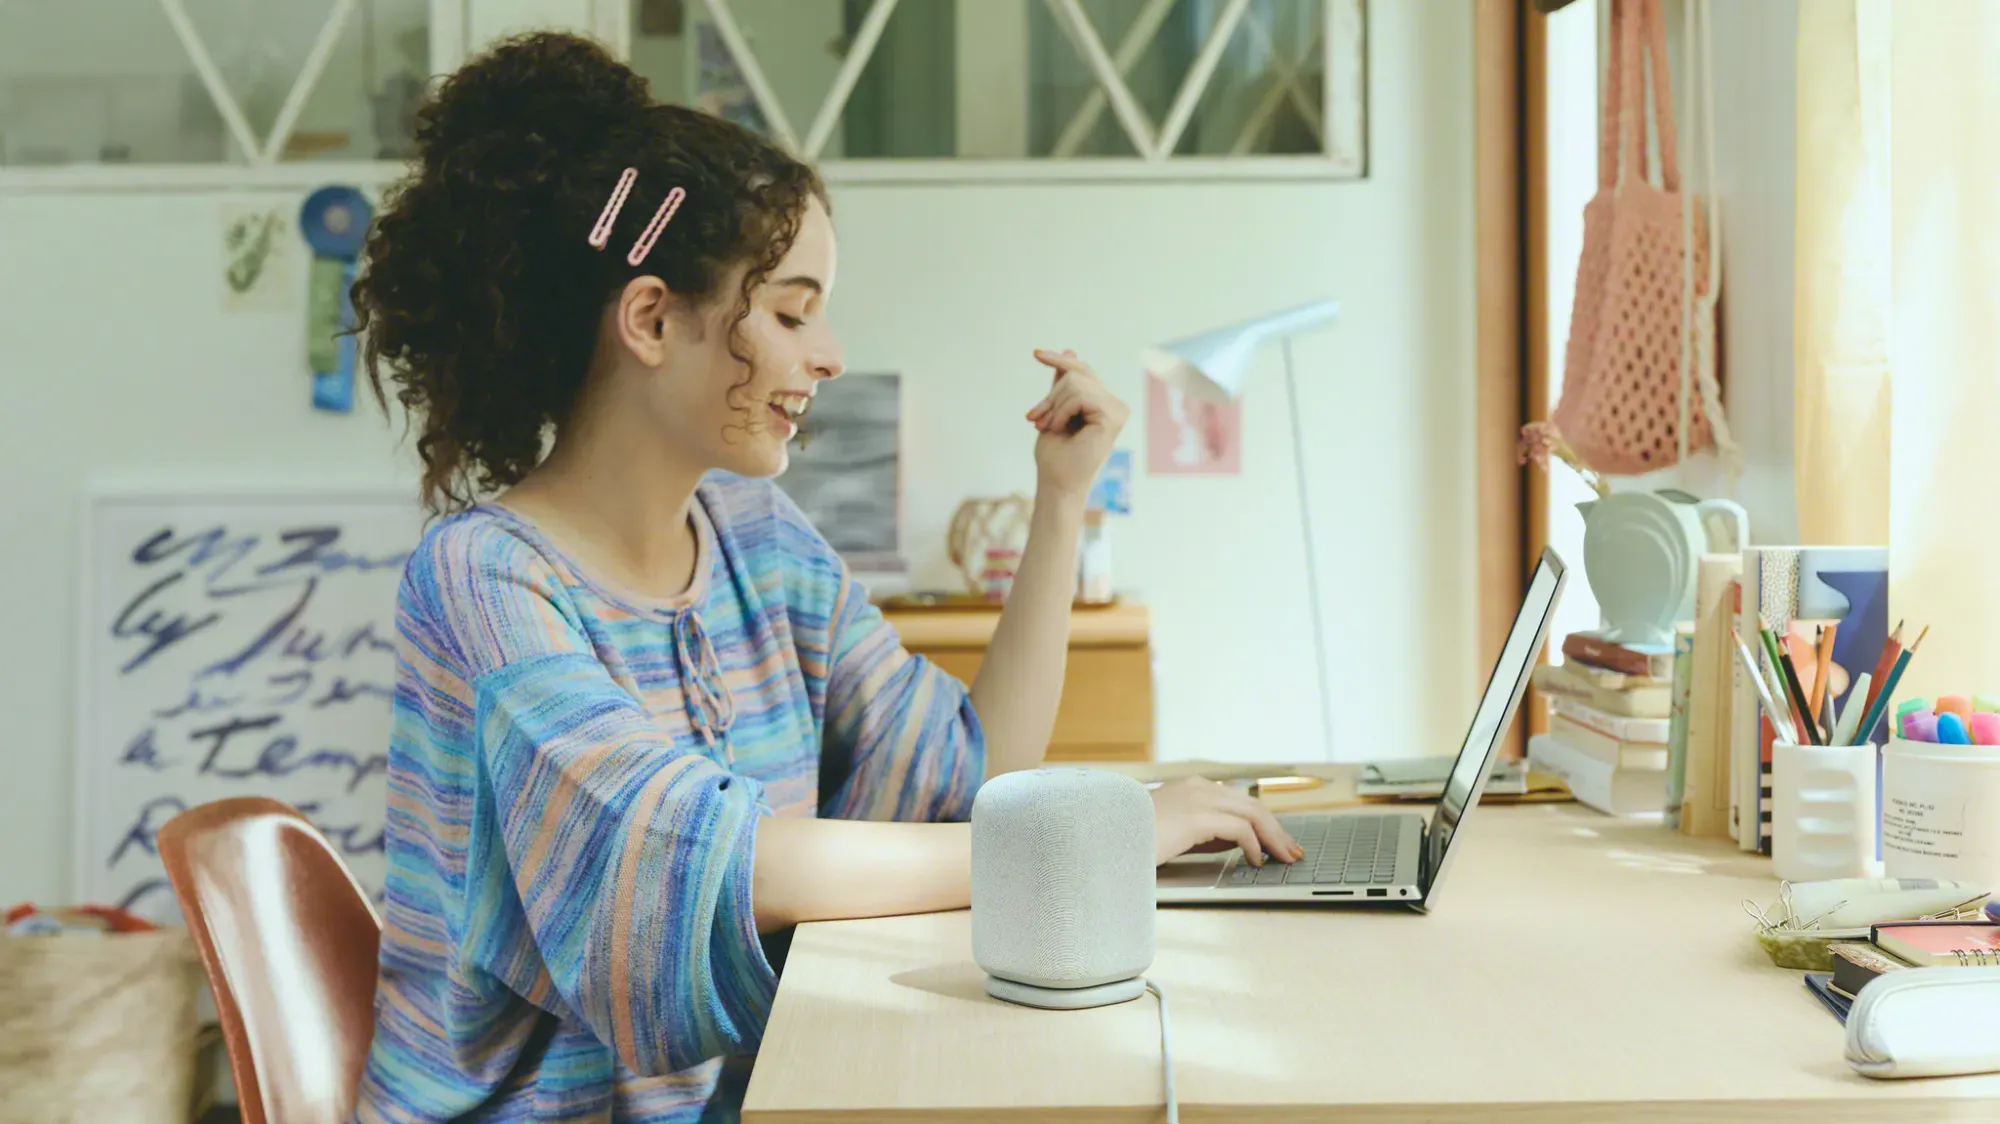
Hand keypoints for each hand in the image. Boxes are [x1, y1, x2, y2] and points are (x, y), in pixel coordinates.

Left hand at [1025, 349, 1129, 500]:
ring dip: (1053, 405)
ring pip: (1075, 383)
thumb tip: (1070, 350)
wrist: (1057, 484)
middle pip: (1077, 373)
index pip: (1082, 371)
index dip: (1060, 360)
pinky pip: (1080, 396)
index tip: (1036, 354)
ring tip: (1047, 426)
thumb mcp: (1055, 410)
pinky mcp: (1113, 416)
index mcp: (1103, 404)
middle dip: (1050, 395)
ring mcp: (1117, 410)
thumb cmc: (1056, 455)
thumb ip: (1064, 385)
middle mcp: (1115, 405)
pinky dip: (1061, 411)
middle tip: (1035, 419)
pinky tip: (1058, 427)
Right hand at [1149, 777, 1303, 867]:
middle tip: (1292, 851)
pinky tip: (1256, 860)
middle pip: (1251, 805)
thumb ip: (1204, 832)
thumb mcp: (1175, 833)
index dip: (1263, 822)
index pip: (1238, 800)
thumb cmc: (1135, 840)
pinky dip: (1253, 845)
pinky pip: (1239, 829)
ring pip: (1251, 813)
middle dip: (1276, 829)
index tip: (1277, 841)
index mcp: (1190, 788)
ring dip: (1272, 837)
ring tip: (1283, 858)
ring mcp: (1197, 799)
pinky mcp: (1196, 817)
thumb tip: (1237, 842)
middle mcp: (1197, 788)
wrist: (1105, 840)